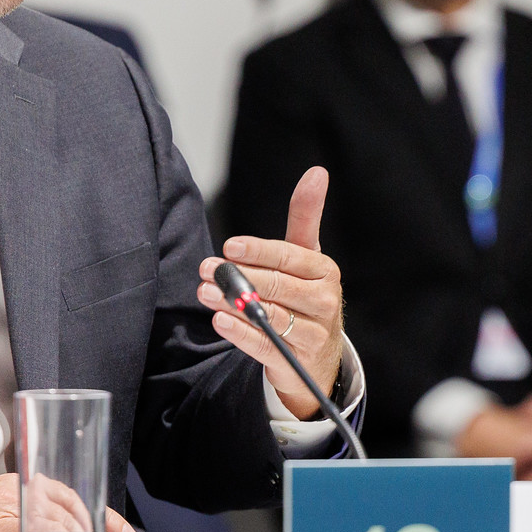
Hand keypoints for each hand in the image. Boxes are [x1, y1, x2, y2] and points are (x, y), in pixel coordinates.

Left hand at [197, 165, 344, 417]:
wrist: (317, 353)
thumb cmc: (305, 294)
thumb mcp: (306, 255)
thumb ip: (306, 215)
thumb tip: (317, 171)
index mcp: (325, 270)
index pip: (290, 256)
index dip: (259, 251)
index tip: (229, 246)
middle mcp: (324, 300)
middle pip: (278, 285)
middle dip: (240, 276)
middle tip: (208, 268)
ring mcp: (314, 333)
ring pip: (270, 314)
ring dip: (235, 303)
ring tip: (205, 292)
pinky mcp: (297, 359)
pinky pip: (267, 344)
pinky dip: (242, 333)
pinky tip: (220, 320)